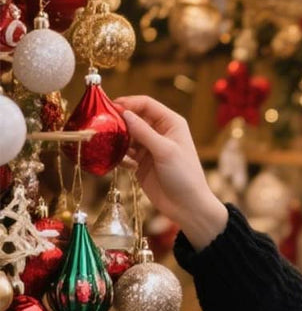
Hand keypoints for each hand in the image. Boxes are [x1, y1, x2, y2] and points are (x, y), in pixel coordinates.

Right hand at [113, 95, 226, 248]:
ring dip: (118, 139)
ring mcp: (149, 147)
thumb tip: (124, 113)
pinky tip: (125, 165)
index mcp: (170, 123)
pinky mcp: (140, 162)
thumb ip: (143, 131)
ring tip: (112, 146)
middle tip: (104, 126)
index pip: (145, 104)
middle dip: (119, 121)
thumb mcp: (165, 150)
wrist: (188, 207)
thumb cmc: (184, 176)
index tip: (111, 107)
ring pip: (126, 135)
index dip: (128, 103)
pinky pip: (124, 152)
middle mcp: (159, 132)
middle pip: (133, 117)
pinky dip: (121, 155)